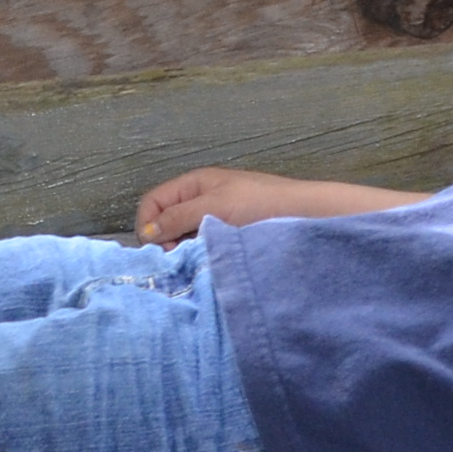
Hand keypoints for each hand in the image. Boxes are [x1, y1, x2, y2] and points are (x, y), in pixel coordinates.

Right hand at [131, 168, 423, 243]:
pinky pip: (204, 248)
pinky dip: (201, 257)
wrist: (305, 215)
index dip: (149, 225)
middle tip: (180, 260)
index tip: (159, 250)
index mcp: (194, 184)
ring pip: (184, 238)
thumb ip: (178, 217)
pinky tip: (210, 267)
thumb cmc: (261, 204)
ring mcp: (217, 220)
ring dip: (184, 252)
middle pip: (166, 222)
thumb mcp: (215, 205)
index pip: (153, 203)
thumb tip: (147, 233)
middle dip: (165, 241)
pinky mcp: (230, 238)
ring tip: (196, 265)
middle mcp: (202, 200)